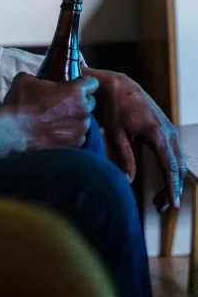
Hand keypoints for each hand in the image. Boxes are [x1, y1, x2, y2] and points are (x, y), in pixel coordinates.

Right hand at [3, 72, 98, 149]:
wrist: (12, 132)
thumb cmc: (20, 103)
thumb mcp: (26, 79)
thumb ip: (40, 77)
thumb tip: (40, 80)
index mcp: (75, 91)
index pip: (93, 83)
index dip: (84, 82)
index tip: (75, 84)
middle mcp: (82, 110)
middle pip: (91, 102)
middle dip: (81, 101)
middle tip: (64, 102)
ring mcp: (80, 129)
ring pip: (85, 120)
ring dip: (76, 118)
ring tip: (58, 119)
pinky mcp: (75, 144)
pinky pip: (79, 135)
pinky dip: (71, 133)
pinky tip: (56, 131)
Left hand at [86, 68, 186, 210]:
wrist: (123, 87)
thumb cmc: (117, 110)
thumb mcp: (116, 135)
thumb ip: (124, 158)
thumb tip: (128, 182)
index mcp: (156, 134)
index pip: (169, 166)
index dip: (172, 187)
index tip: (173, 205)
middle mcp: (169, 133)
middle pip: (178, 168)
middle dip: (172, 190)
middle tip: (161, 208)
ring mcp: (171, 131)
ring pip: (179, 163)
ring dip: (173, 182)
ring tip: (159, 201)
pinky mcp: (169, 131)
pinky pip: (176, 155)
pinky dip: (172, 171)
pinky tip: (164, 184)